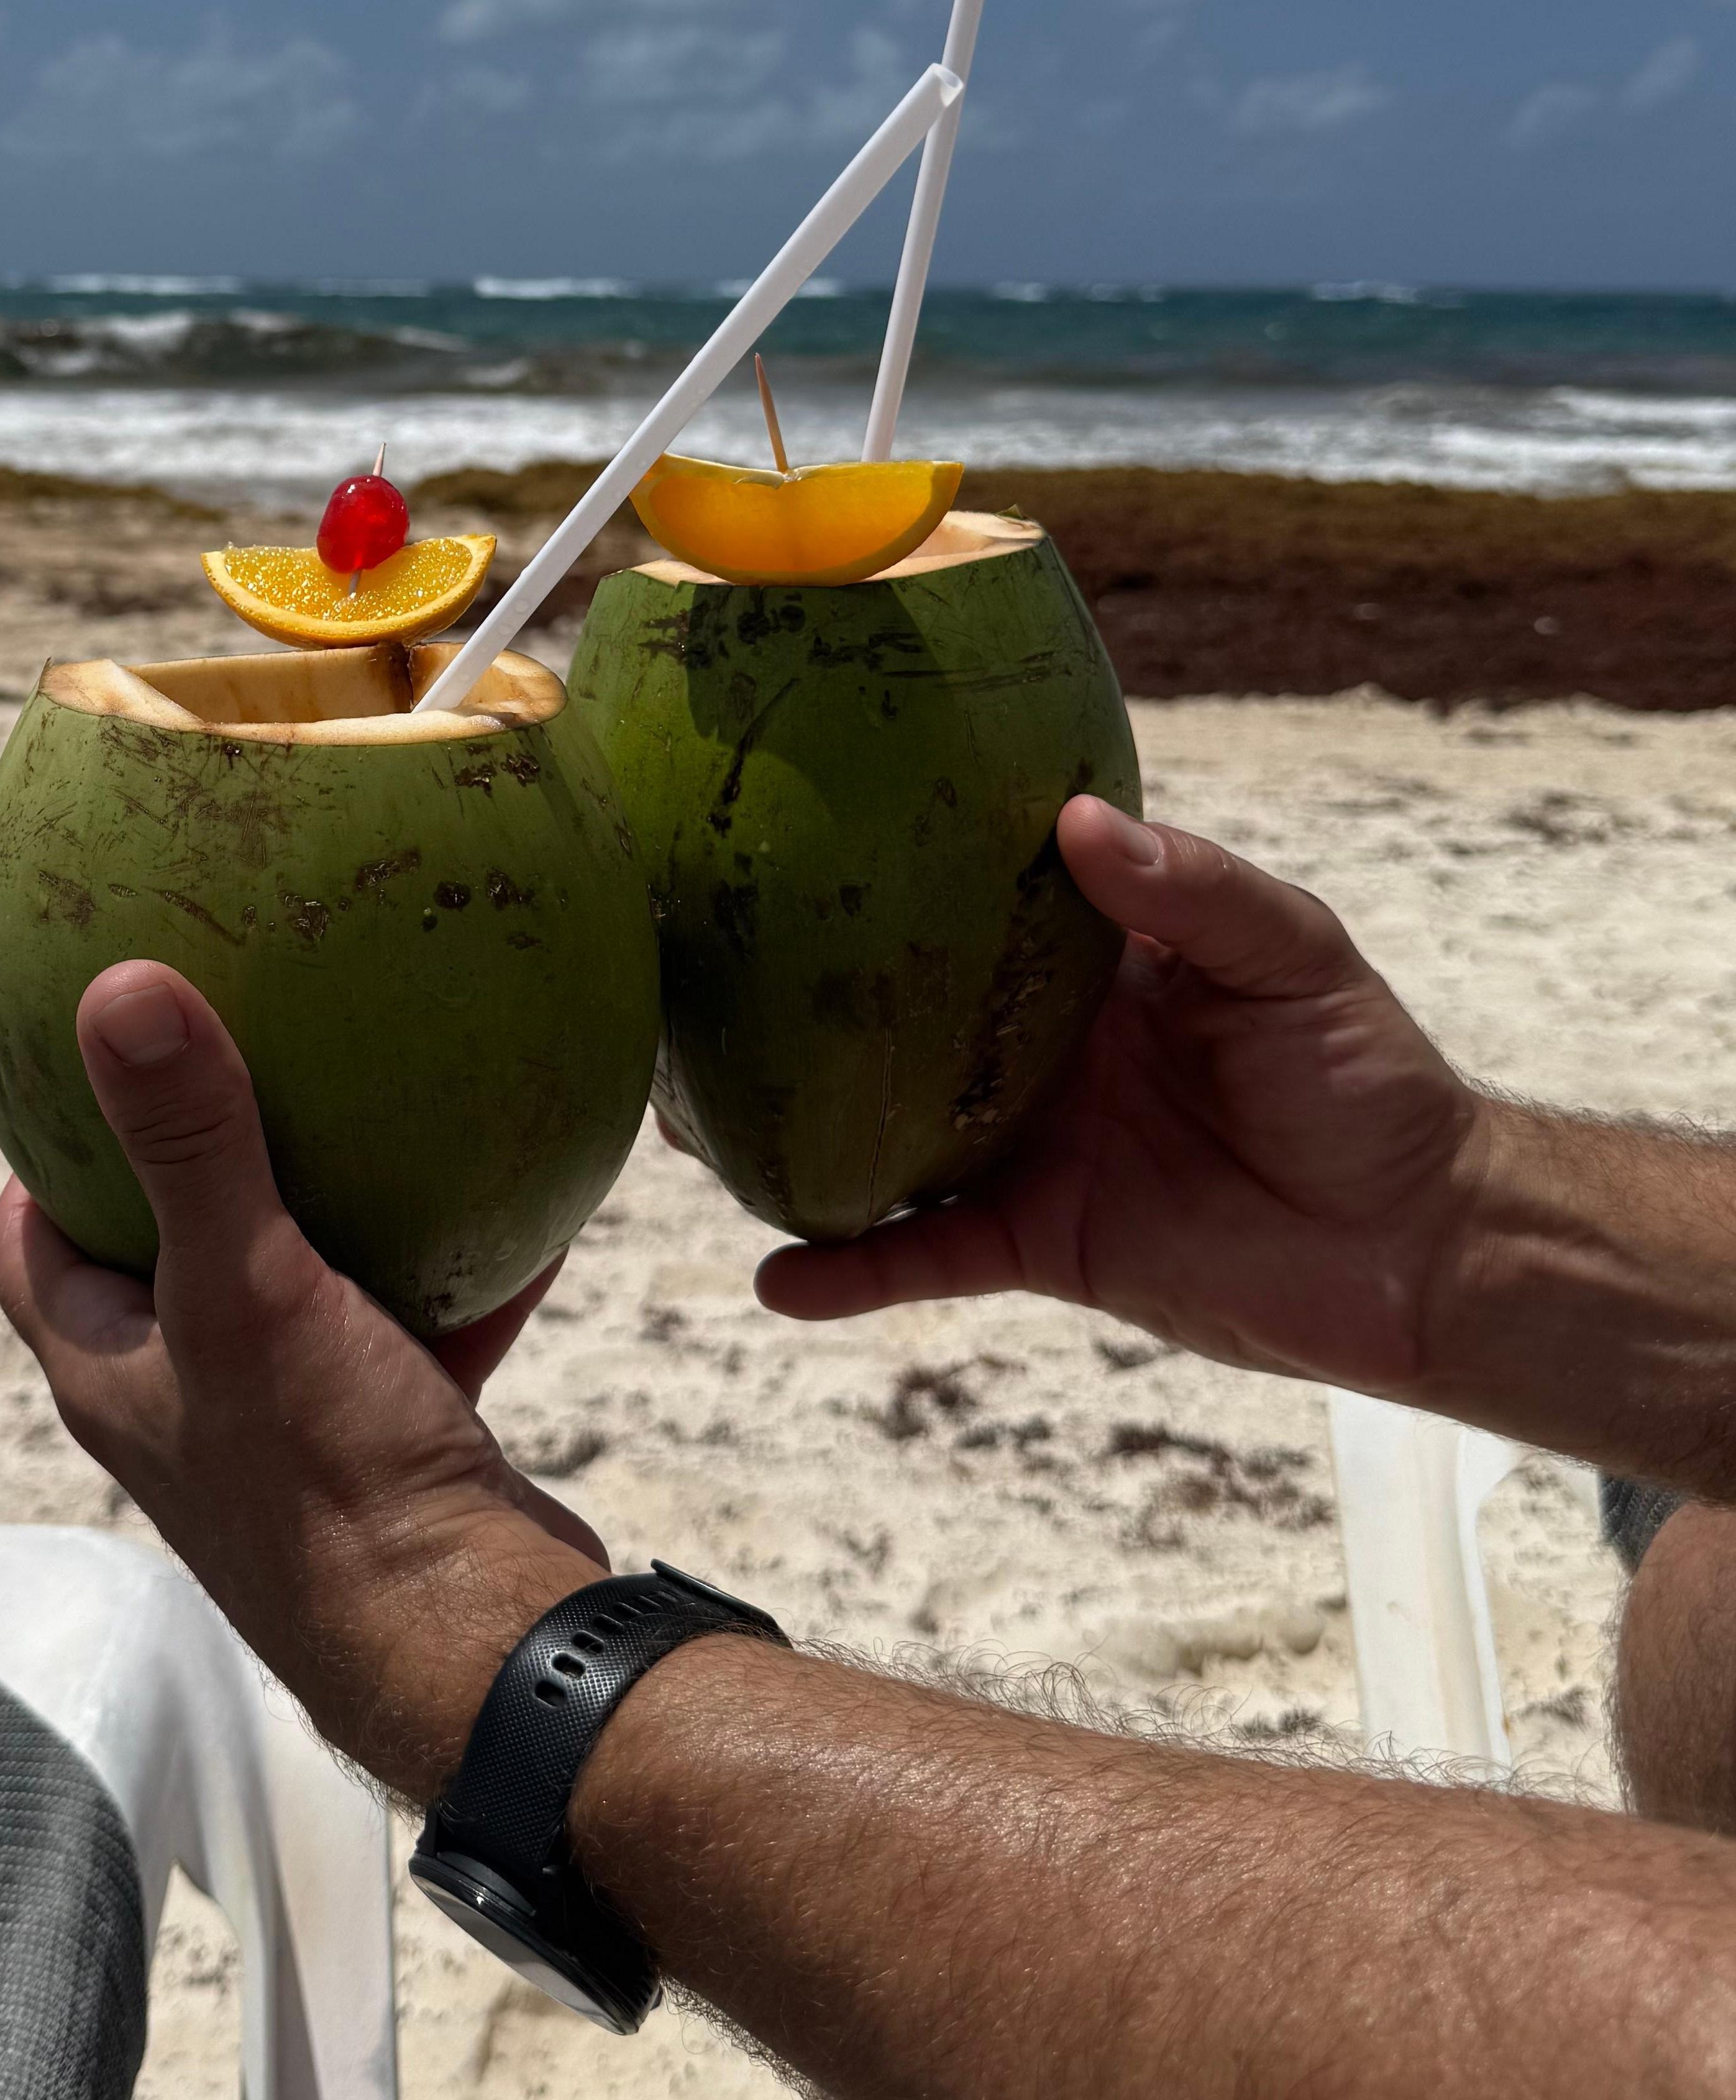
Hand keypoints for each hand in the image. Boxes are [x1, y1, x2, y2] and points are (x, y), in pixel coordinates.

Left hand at [0, 960, 603, 1798]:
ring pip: (294, 1294)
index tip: (93, 1063)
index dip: (41, 1156)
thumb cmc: (329, 1484)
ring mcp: (289, 1433)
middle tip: (246, 1057)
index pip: (26, 1246)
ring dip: (330, 1213)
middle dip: (195, 1163)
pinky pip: (414, 1335)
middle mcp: (185, 1407)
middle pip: (160, 1260)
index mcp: (113, 1374)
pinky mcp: (390, 1452)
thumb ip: (187, 1140)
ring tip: (377, 1108)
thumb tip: (118, 987)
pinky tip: (508, 1201)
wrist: (470, 1645)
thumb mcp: (243, 1287)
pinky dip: (450, 1274)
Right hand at [757, 799, 1483, 1401]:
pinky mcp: (1038, 1243)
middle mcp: (1035, 1048)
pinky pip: (924, 1256)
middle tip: (688, 965)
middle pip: (890, 1018)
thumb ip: (1194, 891)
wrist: (1419, 1246)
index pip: (966, 901)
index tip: (794, 817)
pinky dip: (851, 1274)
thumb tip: (1078, 824)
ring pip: (880, 1136)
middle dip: (794, 999)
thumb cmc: (1369, 1079)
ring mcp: (1027, 1146)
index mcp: (1086, 963)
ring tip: (681, 1118)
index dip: (890, 863)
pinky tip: (776, 1283)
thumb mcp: (1293, 956)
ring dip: (788, 1132)